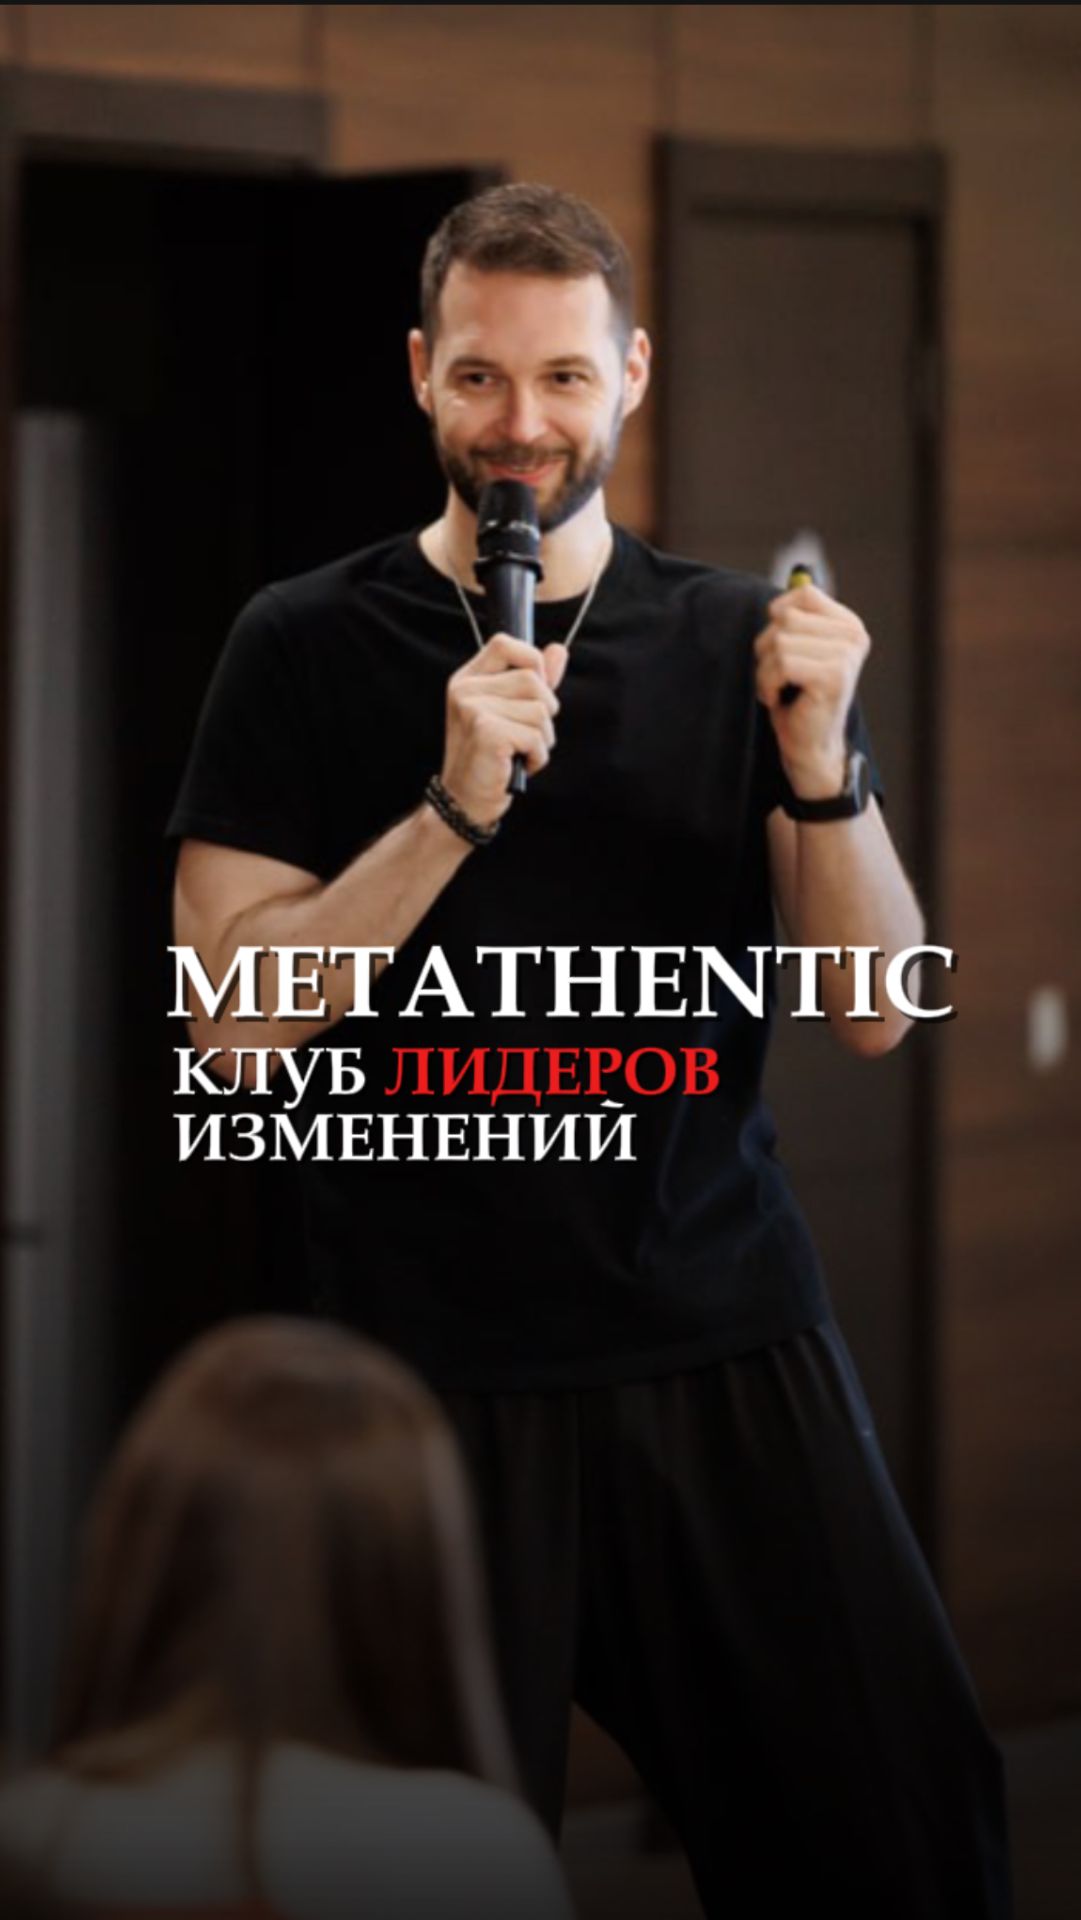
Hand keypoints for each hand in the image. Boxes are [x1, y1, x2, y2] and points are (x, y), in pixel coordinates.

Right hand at [441, 635, 567, 825]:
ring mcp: (473, 709)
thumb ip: (534, 679)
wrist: (465, 801)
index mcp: (468, 679)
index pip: (505, 643)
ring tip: (520, 753)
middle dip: (544, 712)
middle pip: (532, 679)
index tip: (534, 693)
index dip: (531, 662)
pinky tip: (519, 766)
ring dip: (542, 739)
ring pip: (540, 710)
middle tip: (525, 736)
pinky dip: (537, 757)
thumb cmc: (490, 758)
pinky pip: (536, 735)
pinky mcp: (486, 731)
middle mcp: (465, 689)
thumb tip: (559, 650)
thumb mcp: (511, 712)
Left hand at [754, 582, 870, 797]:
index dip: (778, 619)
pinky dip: (768, 684)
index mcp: (849, 625)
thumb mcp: (796, 650)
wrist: (810, 748)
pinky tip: (778, 700)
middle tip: (778, 678)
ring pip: (778, 641)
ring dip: (765, 670)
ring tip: (778, 690)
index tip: (783, 650)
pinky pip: (781, 663)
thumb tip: (797, 574)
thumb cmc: (797, 700)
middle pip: (784, 617)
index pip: (802, 594)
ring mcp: (846, 655)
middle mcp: (854, 636)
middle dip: (767, 649)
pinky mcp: (834, 675)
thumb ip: (797, 616)